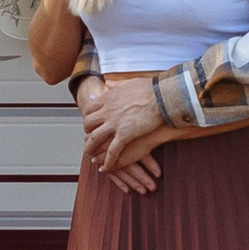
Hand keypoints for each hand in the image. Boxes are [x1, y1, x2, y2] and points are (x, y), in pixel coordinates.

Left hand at [73, 68, 158, 188]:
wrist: (162, 97)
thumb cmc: (150, 89)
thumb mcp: (128, 82)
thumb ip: (116, 84)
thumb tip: (108, 82)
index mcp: (108, 98)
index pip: (89, 110)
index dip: (88, 118)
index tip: (90, 124)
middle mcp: (107, 110)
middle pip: (88, 124)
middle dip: (87, 133)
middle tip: (89, 139)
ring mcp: (115, 123)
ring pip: (94, 138)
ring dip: (91, 148)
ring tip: (91, 156)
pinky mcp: (125, 134)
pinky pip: (112, 150)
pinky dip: (108, 160)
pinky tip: (106, 167)